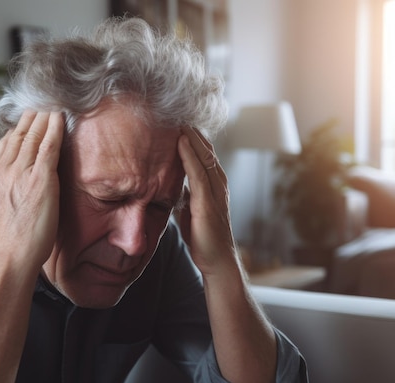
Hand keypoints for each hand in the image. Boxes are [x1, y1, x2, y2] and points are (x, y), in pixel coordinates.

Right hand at [0, 110, 63, 269]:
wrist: (10, 255)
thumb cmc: (10, 240)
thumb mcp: (0, 208)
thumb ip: (6, 190)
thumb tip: (15, 185)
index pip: (6, 144)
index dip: (18, 128)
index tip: (26, 120)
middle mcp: (4, 169)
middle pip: (18, 134)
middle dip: (31, 117)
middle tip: (41, 105)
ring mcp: (21, 172)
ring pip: (33, 135)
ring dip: (43, 118)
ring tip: (52, 106)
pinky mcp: (39, 179)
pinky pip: (48, 145)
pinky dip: (54, 128)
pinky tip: (60, 118)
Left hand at [176, 127, 235, 274]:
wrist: (216, 261)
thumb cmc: (203, 238)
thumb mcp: (191, 210)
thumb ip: (187, 195)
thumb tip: (176, 184)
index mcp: (214, 185)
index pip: (204, 154)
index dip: (193, 136)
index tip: (179, 120)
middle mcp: (218, 184)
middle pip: (206, 149)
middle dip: (193, 130)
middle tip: (178, 110)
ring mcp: (215, 192)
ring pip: (204, 156)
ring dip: (192, 136)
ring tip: (179, 117)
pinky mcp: (207, 203)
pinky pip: (198, 173)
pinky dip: (189, 156)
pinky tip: (180, 142)